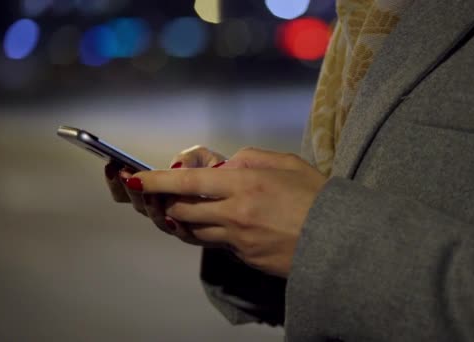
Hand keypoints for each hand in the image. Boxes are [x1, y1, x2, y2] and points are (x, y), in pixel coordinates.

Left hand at [125, 148, 327, 277]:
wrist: (339, 241)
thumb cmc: (317, 197)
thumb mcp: (287, 163)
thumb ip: (251, 158)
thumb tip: (226, 163)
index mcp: (243, 183)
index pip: (187, 182)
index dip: (156, 180)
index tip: (135, 178)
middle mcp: (233, 213)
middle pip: (182, 210)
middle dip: (167, 202)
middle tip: (166, 194)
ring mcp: (237, 239)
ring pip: (194, 231)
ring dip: (185, 220)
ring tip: (188, 209)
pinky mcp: (243, 257)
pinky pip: (216, 244)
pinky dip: (210, 233)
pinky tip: (221, 224)